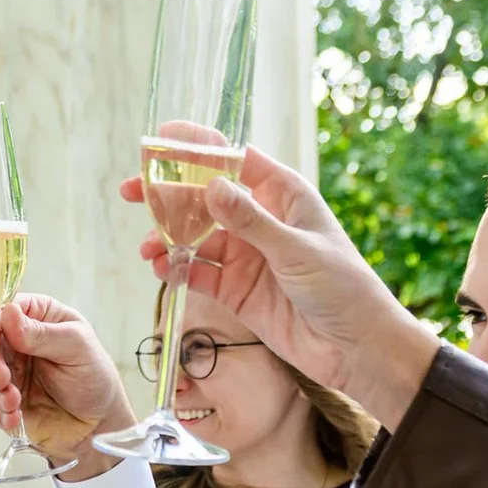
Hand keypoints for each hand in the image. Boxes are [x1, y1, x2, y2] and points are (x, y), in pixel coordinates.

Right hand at [0, 297, 130, 476]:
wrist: (98, 424)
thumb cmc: (94, 378)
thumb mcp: (77, 348)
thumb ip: (42, 333)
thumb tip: (8, 313)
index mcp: (36, 317)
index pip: (0, 308)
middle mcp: (16, 341)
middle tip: (2, 377)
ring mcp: (8, 370)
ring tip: (13, 402)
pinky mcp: (3, 399)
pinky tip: (14, 418)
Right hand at [122, 146, 438, 426]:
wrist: (356, 347)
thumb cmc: (343, 287)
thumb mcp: (296, 249)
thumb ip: (251, 221)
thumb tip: (211, 187)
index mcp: (283, 195)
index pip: (235, 160)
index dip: (198, 148)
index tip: (163, 140)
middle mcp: (261, 221)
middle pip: (205, 198)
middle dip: (168, 194)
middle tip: (131, 191)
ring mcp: (247, 256)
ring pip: (195, 238)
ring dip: (168, 239)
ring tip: (148, 249)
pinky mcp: (237, 290)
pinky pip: (198, 274)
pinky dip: (177, 271)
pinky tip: (162, 271)